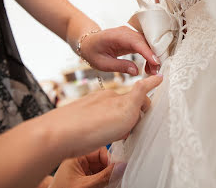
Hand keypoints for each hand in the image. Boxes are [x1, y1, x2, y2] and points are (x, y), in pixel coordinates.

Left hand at [45, 74, 162, 157]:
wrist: (57, 135)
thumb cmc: (92, 126)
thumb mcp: (125, 111)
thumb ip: (139, 97)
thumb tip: (149, 88)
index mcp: (116, 96)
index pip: (139, 91)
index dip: (149, 87)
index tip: (158, 78)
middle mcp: (104, 99)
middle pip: (126, 104)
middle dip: (133, 114)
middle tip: (133, 128)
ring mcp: (91, 107)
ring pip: (111, 112)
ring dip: (118, 122)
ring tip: (114, 136)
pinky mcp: (80, 117)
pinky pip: (98, 119)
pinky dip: (103, 126)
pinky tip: (98, 137)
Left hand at [49, 147, 123, 187]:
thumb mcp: (86, 186)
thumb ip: (104, 176)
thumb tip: (122, 166)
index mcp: (75, 157)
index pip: (100, 150)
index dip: (109, 160)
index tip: (117, 169)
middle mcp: (77, 161)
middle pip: (102, 159)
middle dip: (108, 168)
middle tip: (112, 178)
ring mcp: (79, 170)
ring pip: (101, 167)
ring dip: (106, 175)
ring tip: (104, 184)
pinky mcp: (81, 178)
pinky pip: (97, 174)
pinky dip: (102, 179)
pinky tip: (101, 185)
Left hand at [79, 26, 160, 75]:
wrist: (88, 42)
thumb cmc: (92, 51)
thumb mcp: (102, 63)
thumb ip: (119, 66)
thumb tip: (136, 71)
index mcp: (116, 36)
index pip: (136, 42)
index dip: (147, 52)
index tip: (156, 62)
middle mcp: (125, 32)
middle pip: (144, 42)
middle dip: (153, 56)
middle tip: (155, 72)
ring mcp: (130, 34)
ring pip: (146, 43)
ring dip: (152, 57)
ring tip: (152, 71)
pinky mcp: (132, 38)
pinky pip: (144, 45)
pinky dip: (148, 55)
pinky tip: (149, 66)